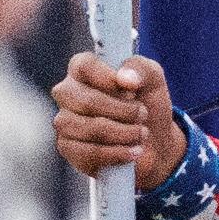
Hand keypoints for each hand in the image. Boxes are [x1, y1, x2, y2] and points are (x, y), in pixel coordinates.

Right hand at [54, 48, 185, 186]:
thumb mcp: (152, 79)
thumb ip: (141, 69)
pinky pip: (89, 153)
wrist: (153, 144)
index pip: (84, 66)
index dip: (108, 78)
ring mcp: (64, 121)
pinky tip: (133, 152)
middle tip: (143, 114)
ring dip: (124, 134)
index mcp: (83, 69)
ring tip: (141, 134)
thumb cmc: (147, 104)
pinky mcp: (68, 149)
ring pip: (90, 129)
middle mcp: (67, 93)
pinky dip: (117, 153)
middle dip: (123, 112)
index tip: (132, 89)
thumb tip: (125, 78)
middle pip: (87, 102)